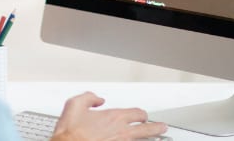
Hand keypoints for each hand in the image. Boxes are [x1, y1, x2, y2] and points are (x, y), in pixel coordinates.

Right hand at [50, 91, 167, 140]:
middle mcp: (121, 132)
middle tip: (162, 127)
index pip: (137, 113)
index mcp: (114, 117)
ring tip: (158, 138)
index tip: (143, 115)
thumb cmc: (71, 132)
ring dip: (152, 139)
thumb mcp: (75, 104)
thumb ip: (89, 97)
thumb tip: (97, 99)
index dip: (142, 114)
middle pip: (147, 129)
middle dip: (157, 128)